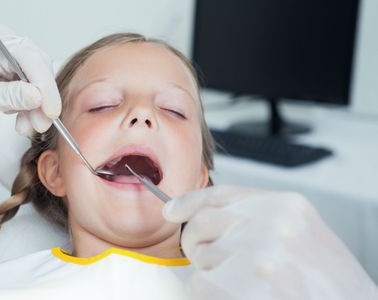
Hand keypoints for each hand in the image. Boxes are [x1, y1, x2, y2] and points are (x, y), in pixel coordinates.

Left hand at [0, 23, 60, 134]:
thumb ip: (9, 96)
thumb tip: (38, 97)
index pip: (30, 59)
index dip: (44, 86)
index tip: (50, 111)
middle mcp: (8, 44)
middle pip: (40, 69)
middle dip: (43, 100)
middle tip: (41, 124)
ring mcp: (15, 57)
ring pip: (40, 81)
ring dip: (38, 107)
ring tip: (27, 125)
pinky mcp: (18, 70)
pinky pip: (35, 88)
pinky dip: (32, 107)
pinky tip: (24, 118)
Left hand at [163, 185, 377, 299]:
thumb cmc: (328, 282)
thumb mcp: (300, 233)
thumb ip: (257, 218)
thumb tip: (201, 214)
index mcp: (286, 206)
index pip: (221, 194)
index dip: (190, 202)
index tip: (172, 210)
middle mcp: (270, 224)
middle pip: (202, 224)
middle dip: (201, 244)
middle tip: (225, 262)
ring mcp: (256, 256)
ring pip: (201, 258)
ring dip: (216, 274)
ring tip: (252, 284)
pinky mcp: (241, 288)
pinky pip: (201, 285)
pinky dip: (214, 293)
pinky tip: (245, 296)